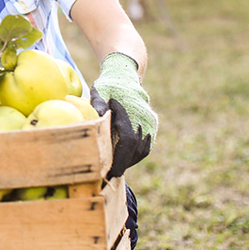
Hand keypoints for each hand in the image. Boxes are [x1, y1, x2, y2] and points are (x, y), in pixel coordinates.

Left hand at [90, 52, 157, 178]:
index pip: (128, 143)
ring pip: (143, 150)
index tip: (111, 172)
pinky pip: (146, 145)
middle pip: (136, 150)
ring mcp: (151, 123)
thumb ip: (97, 104)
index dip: (121, 159)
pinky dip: (135, 154)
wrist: (126, 76)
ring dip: (130, 160)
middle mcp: (145, 121)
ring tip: (115, 167)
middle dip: (123, 163)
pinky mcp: (152, 125)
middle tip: (109, 174)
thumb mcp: (99, 90)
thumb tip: (96, 118)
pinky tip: (123, 157)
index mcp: (131, 114)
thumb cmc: (109, 85)